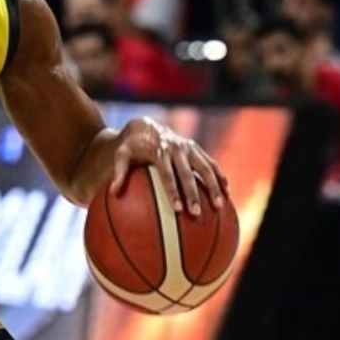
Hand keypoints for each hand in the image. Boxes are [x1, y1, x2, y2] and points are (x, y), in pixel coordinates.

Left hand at [109, 116, 228, 216]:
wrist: (146, 125)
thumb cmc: (132, 146)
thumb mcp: (121, 155)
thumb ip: (119, 172)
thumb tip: (113, 192)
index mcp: (159, 152)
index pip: (167, 174)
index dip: (173, 191)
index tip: (176, 209)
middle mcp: (177, 149)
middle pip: (188, 174)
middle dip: (194, 194)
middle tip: (197, 214)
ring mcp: (189, 148)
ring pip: (206, 168)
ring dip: (214, 187)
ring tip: (220, 206)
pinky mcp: (197, 149)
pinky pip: (211, 164)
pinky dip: (220, 178)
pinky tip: (227, 194)